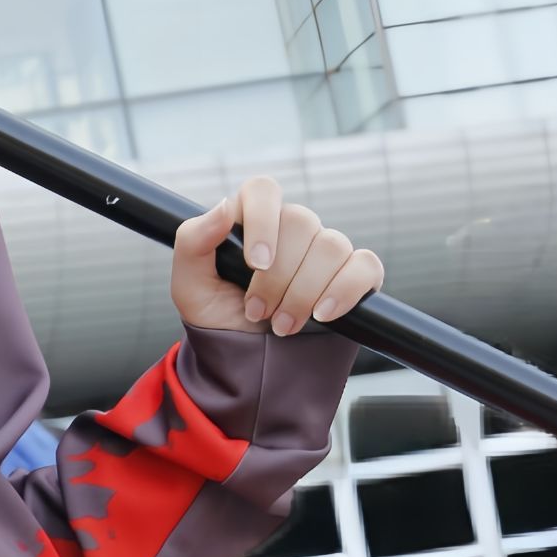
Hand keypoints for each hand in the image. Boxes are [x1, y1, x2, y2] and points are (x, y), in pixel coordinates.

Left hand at [171, 174, 383, 337]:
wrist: (251, 366)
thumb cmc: (220, 322)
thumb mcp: (190, 287)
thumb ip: (194, 242)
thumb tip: (224, 206)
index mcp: (251, 220)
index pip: (263, 190)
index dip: (262, 221)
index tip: (255, 263)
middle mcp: (292, 229)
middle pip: (301, 222)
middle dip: (277, 277)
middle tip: (257, 312)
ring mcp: (325, 251)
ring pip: (331, 247)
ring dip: (303, 293)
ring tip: (282, 326)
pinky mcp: (355, 276)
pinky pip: (365, 266)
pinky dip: (344, 291)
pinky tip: (322, 315)